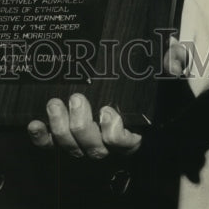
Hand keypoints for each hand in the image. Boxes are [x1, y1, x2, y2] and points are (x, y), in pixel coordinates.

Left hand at [27, 40, 188, 158]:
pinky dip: (41, 137)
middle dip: (82, 127)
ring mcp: (84, 140)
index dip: (117, 135)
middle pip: (94, 149)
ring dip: (60, 129)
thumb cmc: (147, 74)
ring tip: (55, 104)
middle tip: (76, 99)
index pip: (126, 144)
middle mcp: (108, 142)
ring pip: (70, 147)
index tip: (109, 114)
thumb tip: (173, 61)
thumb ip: (173, 60)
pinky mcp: (63, 134)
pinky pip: (50, 144)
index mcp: (135, 130)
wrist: (127, 75)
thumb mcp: (166, 64)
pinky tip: (34, 123)